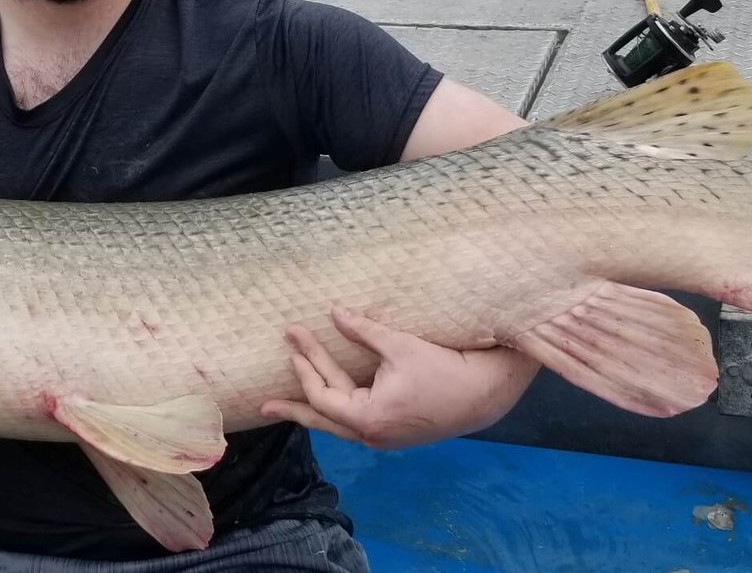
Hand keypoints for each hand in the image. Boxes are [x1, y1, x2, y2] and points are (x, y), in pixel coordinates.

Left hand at [258, 307, 538, 449]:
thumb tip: (335, 312)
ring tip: (284, 411)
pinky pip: (354, 425)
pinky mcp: (394, 434)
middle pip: (323, 419)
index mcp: (370, 418)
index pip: (323, 395)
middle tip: (264, 401)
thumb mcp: (400, 346)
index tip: (295, 341)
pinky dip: (336, 414)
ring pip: (338, 427)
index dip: (306, 367)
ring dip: (312, 413)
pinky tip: (325, 408)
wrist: (486, 394)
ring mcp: (384, 439)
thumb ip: (363, 331)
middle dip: (295, 404)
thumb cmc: (445, 368)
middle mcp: (373, 436)